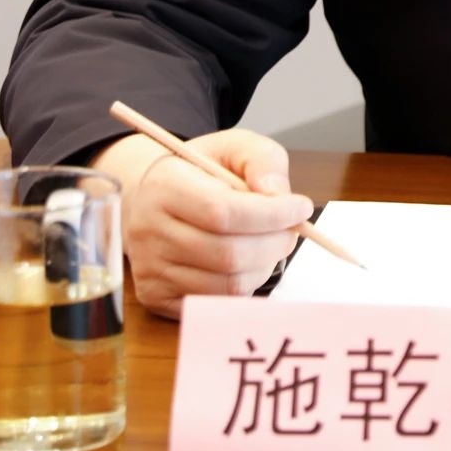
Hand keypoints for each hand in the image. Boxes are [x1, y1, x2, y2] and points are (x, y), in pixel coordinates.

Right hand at [95, 128, 314, 318]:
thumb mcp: (232, 147)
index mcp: (164, 188)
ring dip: (264, 266)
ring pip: (228, 285)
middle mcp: (149, 233)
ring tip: (268, 242)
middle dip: (275, 243)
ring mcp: (150, 270)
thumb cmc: (199, 172)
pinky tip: (247, 262)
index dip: (271, 214)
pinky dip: (245, 284)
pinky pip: (217, 303)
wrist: (151, 200)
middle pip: (229, 254)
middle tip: (291, 229)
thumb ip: (262, 160)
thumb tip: (278, 195)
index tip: (301, 208)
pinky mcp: (156, 297)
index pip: (222, 212)